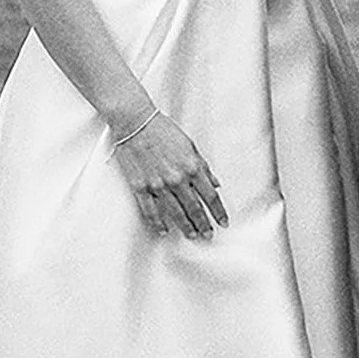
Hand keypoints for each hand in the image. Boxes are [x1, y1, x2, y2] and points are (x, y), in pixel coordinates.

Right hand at [111, 110, 228, 238]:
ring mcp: (158, 185)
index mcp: (191, 167)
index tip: (223, 221)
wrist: (135, 122)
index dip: (218, 212)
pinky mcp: (140, 187)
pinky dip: (158, 223)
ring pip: (175, 213)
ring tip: (192, 235)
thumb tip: (215, 182)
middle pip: (195, 208)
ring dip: (185, 226)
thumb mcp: (190, 145)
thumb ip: (203, 166)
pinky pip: (150, 211)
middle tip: (209, 235)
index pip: (210, 196)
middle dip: (204, 224)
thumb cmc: (161, 129)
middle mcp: (177, 179)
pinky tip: (164, 230)